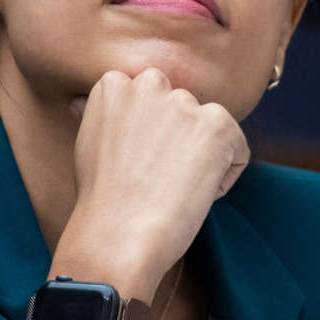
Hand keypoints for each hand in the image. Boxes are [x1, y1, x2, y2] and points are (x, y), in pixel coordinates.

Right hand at [54, 68, 249, 299]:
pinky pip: (238, 149)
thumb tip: (81, 103)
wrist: (119, 235)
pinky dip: (225, 177)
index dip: (147, 137)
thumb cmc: (102, 201)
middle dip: (177, 137)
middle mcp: (149, 84)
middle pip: (180, 107)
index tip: (135, 165)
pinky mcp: (217, 124)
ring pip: (209, 127)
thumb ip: (102, 117)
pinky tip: (194, 194)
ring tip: (173, 189)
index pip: (150, 98)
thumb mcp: (88, 145)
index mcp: (115, 84)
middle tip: (156, 177)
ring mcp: (184, 103)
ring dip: (201, 156)